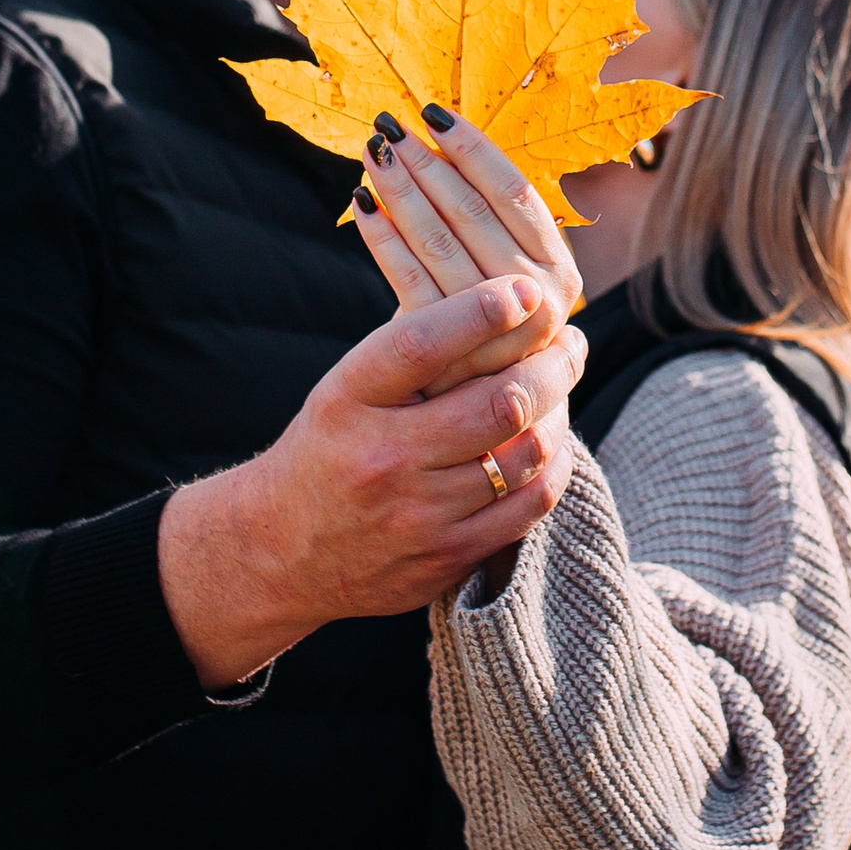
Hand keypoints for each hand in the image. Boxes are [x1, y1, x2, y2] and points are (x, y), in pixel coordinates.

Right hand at [158, 271, 583, 685]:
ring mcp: (417, 515)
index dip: (483, 312)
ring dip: (560, 411)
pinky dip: (553, 465)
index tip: (526, 291)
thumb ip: (414, 353)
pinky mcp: (446, 558)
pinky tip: (552, 441)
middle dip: (553, 365)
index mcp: (349, 400)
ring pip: (527, 454)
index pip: (421, 344)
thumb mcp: (347, 389)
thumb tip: (507, 304)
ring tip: (562, 386)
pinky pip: (530, 506)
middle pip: (500, 403)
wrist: (280, 549)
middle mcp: (382, 458)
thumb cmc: (331, 447)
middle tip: (570, 341)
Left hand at [351, 108, 586, 326]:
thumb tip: (447, 135)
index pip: (514, 192)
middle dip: (427, 161)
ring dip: (400, 189)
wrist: (482, 402)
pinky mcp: (448, 348)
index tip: (434, 113)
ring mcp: (494, 326)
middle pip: (471, 211)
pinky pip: (406, 276)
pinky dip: (381, 236)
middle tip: (389, 126)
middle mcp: (537, 295)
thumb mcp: (511, 270)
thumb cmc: (491, 317)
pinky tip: (361, 203)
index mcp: (559, 267)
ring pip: (436, 239)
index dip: (473, 148)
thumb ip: (494, 219)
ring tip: (373, 153)